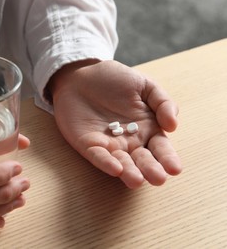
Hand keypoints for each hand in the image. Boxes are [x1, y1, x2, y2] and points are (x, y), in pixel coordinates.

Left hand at [48, 60, 181, 188]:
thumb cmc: (114, 80)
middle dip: (150, 170)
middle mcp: (129, 142)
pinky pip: (97, 155)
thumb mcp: (144, 86)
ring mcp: (108, 144)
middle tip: (158, 179)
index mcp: (147, 129)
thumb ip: (163, 102)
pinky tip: (115, 168)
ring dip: (129, 172)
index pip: (161, 148)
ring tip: (137, 181)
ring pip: (121, 162)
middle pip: (142, 159)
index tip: (175, 168)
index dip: (168, 158)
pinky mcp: (88, 144)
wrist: (81, 74)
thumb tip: (173, 125)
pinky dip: (105, 162)